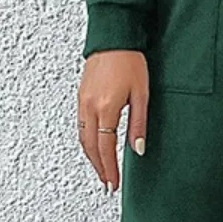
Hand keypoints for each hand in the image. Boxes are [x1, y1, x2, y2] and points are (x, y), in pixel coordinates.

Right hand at [78, 50, 148, 191]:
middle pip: (91, 147)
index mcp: (106, 108)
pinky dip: (86, 141)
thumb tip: (138, 149)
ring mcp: (82, 101)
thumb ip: (138, 124)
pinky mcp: (81, 96)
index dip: (109, 169)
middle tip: (107, 184)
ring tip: (102, 170)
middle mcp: (90, 107)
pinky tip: (94, 146)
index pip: (105, 148)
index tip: (113, 184)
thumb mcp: (142, 94)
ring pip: (83, 138)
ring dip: (91, 157)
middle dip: (99, 168)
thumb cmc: (130, 61)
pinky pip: (80, 125)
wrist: (113, 37)